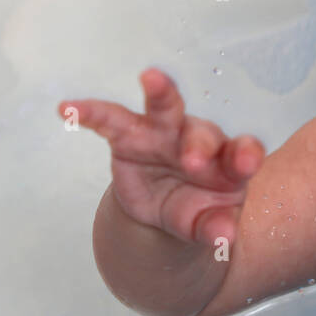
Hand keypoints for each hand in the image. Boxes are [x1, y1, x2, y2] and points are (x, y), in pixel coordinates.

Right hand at [60, 68, 264, 247]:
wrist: (169, 209)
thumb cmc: (199, 208)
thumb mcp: (208, 224)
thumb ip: (217, 229)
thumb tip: (224, 237)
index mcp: (229, 162)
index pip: (243, 152)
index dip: (246, 154)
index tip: (248, 162)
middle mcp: (201, 140)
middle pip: (204, 134)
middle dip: (199, 147)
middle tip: (193, 163)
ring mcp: (165, 133)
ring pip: (166, 108)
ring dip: (161, 93)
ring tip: (151, 78)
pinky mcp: (130, 134)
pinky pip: (110, 118)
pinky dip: (91, 112)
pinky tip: (68, 108)